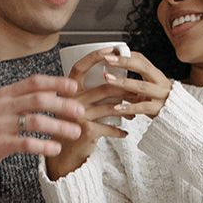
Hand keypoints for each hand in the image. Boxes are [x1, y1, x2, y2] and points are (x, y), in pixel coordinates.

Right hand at [0, 75, 85, 170]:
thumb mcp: (3, 105)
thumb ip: (25, 97)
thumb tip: (54, 89)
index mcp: (6, 94)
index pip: (34, 82)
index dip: (56, 83)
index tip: (74, 86)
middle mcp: (3, 106)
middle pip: (39, 100)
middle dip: (63, 105)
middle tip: (81, 111)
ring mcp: (0, 125)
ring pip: (36, 121)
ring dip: (59, 126)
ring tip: (75, 132)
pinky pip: (26, 143)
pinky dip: (44, 145)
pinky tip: (56, 148)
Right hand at [46, 48, 139, 179]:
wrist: (63, 153)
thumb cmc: (73, 126)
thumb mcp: (76, 106)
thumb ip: (89, 93)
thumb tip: (117, 79)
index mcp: (68, 91)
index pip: (79, 68)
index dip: (94, 56)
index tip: (111, 49)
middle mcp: (71, 101)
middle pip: (104, 88)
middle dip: (125, 90)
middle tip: (138, 91)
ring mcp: (79, 116)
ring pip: (111, 107)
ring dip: (127, 109)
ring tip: (135, 112)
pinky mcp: (87, 131)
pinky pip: (110, 127)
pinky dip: (119, 130)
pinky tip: (125, 132)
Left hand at [99, 50, 171, 118]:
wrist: (180, 117)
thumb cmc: (162, 102)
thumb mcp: (151, 88)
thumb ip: (136, 82)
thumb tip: (115, 73)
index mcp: (156, 75)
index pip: (141, 59)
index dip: (126, 54)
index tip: (110, 52)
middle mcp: (160, 82)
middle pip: (143, 67)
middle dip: (124, 62)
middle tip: (107, 59)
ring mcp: (161, 96)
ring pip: (142, 86)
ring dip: (123, 82)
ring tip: (108, 79)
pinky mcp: (159, 109)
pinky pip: (143, 107)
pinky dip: (129, 107)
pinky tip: (117, 108)